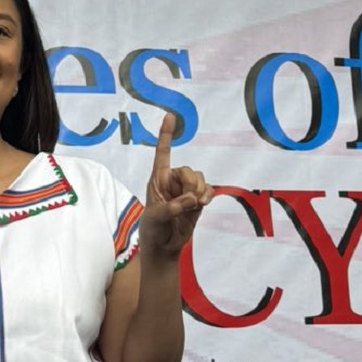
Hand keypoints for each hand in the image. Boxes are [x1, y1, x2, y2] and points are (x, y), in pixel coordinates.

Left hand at [141, 113, 212, 258]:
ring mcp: (185, 189)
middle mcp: (172, 181)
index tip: (170, 116)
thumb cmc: (153, 229)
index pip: (163, 153)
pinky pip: (209, 189)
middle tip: (184, 203)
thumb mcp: (155, 219)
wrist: (164, 245)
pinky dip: (208, 196)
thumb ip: (171, 208)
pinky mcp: (197, 199)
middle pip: (189, 170)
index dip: (166, 135)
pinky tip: (203, 205)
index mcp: (157, 180)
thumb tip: (189, 200)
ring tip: (191, 207)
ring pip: (200, 178)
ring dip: (199, 192)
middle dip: (190, 186)